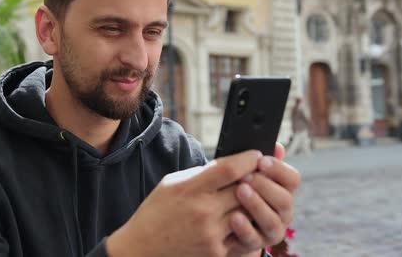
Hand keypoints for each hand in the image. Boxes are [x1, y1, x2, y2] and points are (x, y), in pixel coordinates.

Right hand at [106, 150, 262, 256]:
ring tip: (249, 196)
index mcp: (191, 189)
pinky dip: (242, 224)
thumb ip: (201, 174)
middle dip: (255, 180)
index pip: (230, 169)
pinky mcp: (216, 252)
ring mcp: (212, 234)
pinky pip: (241, 234)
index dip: (248, 159)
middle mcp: (204, 212)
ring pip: (248, 213)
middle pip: (245, 190)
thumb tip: (230, 166)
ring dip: (252, 203)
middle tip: (258, 174)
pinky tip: (236, 217)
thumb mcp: (172, 182)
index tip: (256, 155)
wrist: (143, 246)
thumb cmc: (157, 210)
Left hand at [226, 143, 300, 255]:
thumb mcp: (245, 172)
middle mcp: (282, 211)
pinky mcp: (255, 244)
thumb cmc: (237, 188)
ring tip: (240, 191)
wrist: (222, 220)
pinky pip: (254, 239)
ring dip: (257, 204)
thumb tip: (276, 145)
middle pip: (284, 199)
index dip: (278, 169)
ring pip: (272, 221)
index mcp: (283, 190)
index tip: (261, 161)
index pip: (293, 179)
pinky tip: (234, 217)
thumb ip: (258, 160)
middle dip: (264, 186)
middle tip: (245, 177)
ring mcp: (271, 229)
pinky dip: (245, 228)